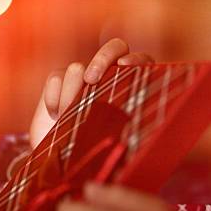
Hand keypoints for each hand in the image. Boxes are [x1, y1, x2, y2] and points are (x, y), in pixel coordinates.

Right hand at [29, 38, 154, 148]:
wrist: (61, 163)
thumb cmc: (98, 156)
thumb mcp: (120, 147)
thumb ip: (132, 134)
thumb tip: (156, 142)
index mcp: (133, 87)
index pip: (143, 61)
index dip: (136, 60)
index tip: (125, 66)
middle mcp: (110, 77)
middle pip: (115, 47)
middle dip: (103, 58)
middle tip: (91, 80)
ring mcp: (84, 78)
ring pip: (77, 68)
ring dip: (71, 94)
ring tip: (68, 118)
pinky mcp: (59, 82)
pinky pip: (56, 77)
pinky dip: (54, 97)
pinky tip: (55, 116)